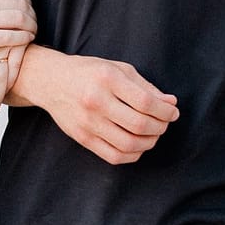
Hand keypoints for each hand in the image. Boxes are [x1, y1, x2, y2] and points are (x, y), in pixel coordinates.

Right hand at [0, 0, 35, 80]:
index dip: (26, 0)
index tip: (29, 10)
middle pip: (19, 2)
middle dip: (32, 12)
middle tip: (35, 22)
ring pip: (18, 18)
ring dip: (31, 25)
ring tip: (34, 32)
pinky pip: (9, 36)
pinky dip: (22, 38)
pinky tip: (27, 41)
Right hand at [20, 48, 178, 164]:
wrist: (51, 81)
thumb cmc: (89, 72)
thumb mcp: (118, 69)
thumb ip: (145, 87)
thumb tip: (170, 103)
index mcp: (107, 79)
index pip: (146, 102)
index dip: (165, 111)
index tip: (173, 112)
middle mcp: (96, 101)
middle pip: (139, 125)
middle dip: (160, 127)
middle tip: (164, 123)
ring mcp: (88, 122)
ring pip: (129, 144)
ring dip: (149, 142)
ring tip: (153, 134)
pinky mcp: (83, 138)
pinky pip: (114, 156)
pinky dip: (133, 154)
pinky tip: (138, 145)